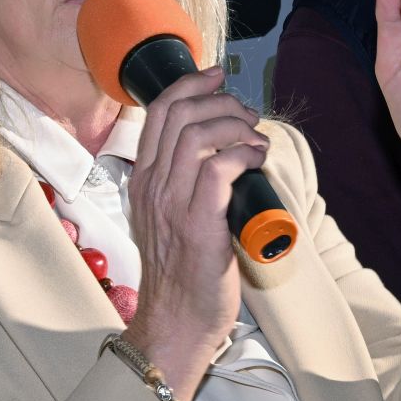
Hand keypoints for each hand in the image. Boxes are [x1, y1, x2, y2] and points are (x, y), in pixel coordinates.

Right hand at [124, 66, 267, 400]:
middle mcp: (153, 186)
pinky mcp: (199, 223)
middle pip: (180, 114)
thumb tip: (216, 149)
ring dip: (235, 125)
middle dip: (220, 101)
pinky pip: (220, 168)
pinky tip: (257, 158)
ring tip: (256, 138)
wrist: (175, 323)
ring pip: (199, 134)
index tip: (216, 77)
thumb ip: (178, 182)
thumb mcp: (165, 217)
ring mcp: (173, 203)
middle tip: (246, 114)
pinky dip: (244, 153)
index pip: (159, 112)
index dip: (191, 84)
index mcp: (143, 180)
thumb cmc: (180, 273)